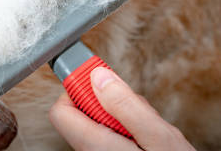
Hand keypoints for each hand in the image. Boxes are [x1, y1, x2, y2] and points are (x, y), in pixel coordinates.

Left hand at [49, 67, 194, 150]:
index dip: (79, 89)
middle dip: (110, 103)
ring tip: (150, 130)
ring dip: (124, 117)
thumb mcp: (159, 136)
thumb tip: (98, 77)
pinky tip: (149, 140)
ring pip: (101, 124)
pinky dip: (130, 131)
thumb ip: (126, 105)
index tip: (103, 81)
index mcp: (96, 147)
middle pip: (83, 114)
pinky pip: (113, 136)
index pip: (61, 112)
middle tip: (139, 111)